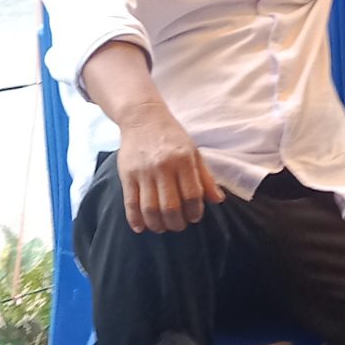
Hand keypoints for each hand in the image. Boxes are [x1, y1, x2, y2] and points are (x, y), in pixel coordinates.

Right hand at [116, 99, 224, 233]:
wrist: (142, 117)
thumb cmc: (172, 136)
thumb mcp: (193, 152)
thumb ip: (205, 177)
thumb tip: (218, 200)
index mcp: (183, 160)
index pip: (192, 195)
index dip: (195, 212)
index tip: (194, 217)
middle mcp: (163, 166)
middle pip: (170, 207)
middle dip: (176, 223)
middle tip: (179, 226)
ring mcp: (143, 172)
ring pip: (150, 209)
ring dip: (157, 225)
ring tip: (162, 227)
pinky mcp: (126, 174)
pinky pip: (130, 203)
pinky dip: (135, 219)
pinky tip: (141, 228)